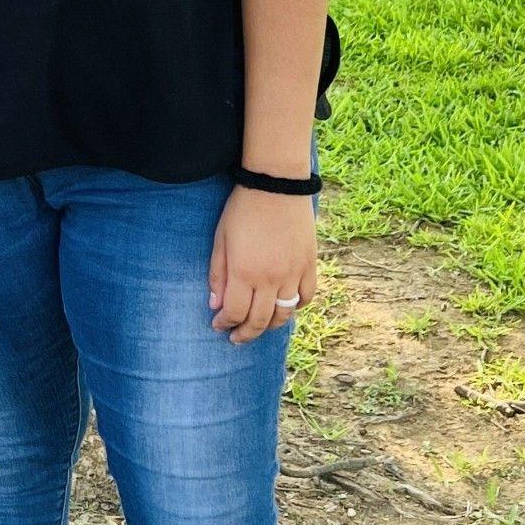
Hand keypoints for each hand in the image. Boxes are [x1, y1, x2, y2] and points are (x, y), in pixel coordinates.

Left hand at [208, 186, 317, 344]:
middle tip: (236, 338)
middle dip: (246, 334)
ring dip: (270, 325)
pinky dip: (296, 307)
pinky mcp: (309, 266)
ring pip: (285, 314)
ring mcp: (293, 274)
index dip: (225, 324)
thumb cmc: (242, 210)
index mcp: (244, 272)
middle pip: (260, 321)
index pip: (235, 313)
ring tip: (259, 327)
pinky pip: (306, 298)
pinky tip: (285, 307)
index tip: (218, 325)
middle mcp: (271, 279)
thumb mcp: (220, 239)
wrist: (276, 186)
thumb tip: (215, 306)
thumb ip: (217, 275)